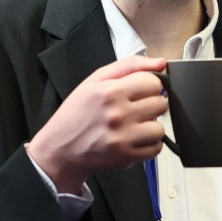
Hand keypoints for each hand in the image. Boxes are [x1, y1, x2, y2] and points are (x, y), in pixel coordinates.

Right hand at [27, 54, 168, 193]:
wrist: (60, 149)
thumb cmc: (77, 113)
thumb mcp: (95, 80)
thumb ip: (130, 66)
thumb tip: (161, 63)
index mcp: (110, 91)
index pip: (154, 82)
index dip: (149, 86)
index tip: (140, 91)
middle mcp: (118, 114)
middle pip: (160, 104)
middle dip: (150, 105)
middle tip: (134, 109)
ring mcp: (123, 138)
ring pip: (160, 128)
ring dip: (150, 127)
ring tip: (133, 126)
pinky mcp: (126, 157)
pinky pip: (155, 148)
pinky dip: (148, 145)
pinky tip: (133, 139)